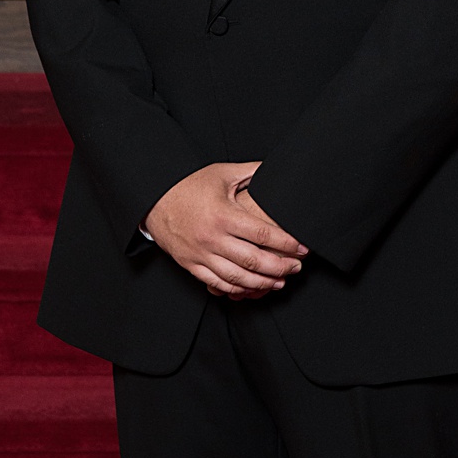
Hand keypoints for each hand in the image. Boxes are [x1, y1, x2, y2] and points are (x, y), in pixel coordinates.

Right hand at [144, 161, 307, 298]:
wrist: (154, 199)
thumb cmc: (189, 185)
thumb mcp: (221, 173)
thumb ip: (251, 172)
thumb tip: (276, 168)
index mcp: (223, 215)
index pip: (263, 235)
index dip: (287, 243)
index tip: (302, 248)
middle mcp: (212, 238)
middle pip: (254, 261)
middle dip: (280, 267)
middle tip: (296, 268)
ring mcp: (200, 254)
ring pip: (238, 278)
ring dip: (263, 283)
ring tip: (280, 281)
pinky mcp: (191, 264)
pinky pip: (217, 283)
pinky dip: (237, 289)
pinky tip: (252, 287)